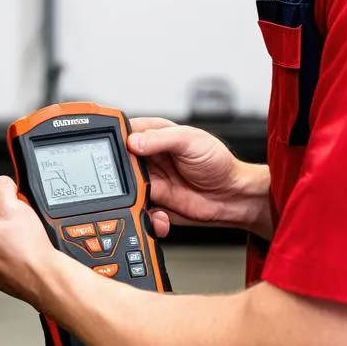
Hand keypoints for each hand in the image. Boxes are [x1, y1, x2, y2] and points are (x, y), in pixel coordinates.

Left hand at [0, 176, 64, 304]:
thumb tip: (2, 183)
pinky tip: (30, 261)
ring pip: (2, 251)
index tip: (19, 214)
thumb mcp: (15, 206)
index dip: (8, 211)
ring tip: (29, 248)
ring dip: (13, 248)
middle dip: (10, 231)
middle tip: (27, 233)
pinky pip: (10, 268)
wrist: (46, 278)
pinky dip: (18, 264)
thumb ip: (3, 189)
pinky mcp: (3, 284)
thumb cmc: (31, 247)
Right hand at [127, 118, 269, 238]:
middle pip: (118, 162)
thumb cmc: (218, 163)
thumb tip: (133, 141)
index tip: (114, 149)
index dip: (115, 139)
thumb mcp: (191, 140)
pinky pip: (136, 208)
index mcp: (154, 134)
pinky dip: (143, 214)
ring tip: (146, 197)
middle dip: (118, 173)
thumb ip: (160, 139)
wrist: (232, 197)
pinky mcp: (152, 200)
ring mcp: (148, 179)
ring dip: (131, 196)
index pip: (124, 131)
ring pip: (124, 187)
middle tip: (132, 179)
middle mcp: (147, 156)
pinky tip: (159, 214)